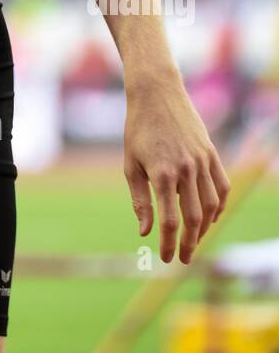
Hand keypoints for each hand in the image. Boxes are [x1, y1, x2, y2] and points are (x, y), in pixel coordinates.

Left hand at [123, 75, 230, 263]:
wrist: (157, 94)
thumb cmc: (138, 129)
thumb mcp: (130, 165)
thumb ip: (140, 200)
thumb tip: (146, 232)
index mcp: (162, 173)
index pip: (170, 221)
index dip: (169, 244)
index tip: (167, 259)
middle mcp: (186, 169)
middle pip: (194, 218)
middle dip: (189, 243)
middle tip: (183, 257)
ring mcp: (202, 161)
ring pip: (212, 205)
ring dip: (205, 227)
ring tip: (194, 239)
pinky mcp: (212, 153)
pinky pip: (223, 186)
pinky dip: (220, 205)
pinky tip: (210, 217)